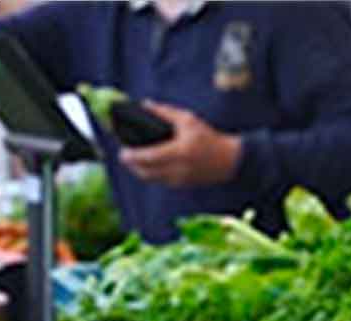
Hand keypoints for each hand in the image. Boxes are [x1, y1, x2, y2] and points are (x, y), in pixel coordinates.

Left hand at [118, 102, 241, 187]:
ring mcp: (178, 180)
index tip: (122, 151)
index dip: (133, 156)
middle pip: (145, 172)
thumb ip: (165, 112)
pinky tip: (147, 163)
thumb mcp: (188, 120)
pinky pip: (159, 180)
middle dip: (132, 165)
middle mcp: (177, 169)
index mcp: (179, 152)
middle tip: (125, 154)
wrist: (228, 161)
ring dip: (139, 170)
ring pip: (150, 179)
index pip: (149, 157)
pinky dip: (150, 173)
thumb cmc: (208, 138)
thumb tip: (145, 105)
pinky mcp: (179, 186)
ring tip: (133, 158)